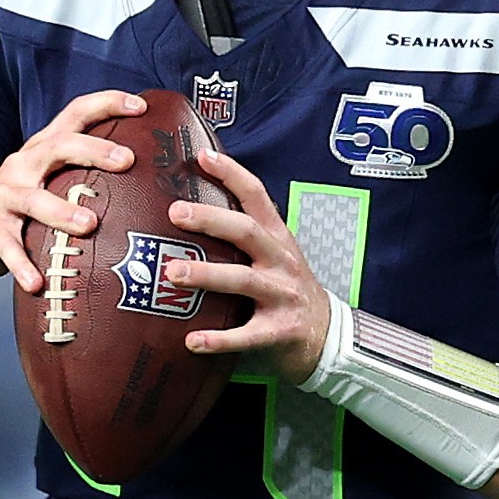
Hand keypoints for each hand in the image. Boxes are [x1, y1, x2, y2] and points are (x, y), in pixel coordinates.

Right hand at [0, 90, 143, 289]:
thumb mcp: (54, 181)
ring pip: (33, 200)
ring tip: (89, 225)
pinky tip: (37, 283)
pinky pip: (8, 248)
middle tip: (127, 160)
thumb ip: (88, 177)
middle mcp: (24, 164)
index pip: (76, 114)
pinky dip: (22, 265)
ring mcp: (4, 195)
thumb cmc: (28, 208)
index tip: (141, 106)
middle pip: (59, 147)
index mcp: (44, 148)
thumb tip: (153, 185)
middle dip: (94, 150)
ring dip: (61, 211)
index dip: (107, 103)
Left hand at [163, 147, 331, 384]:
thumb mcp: (274, 255)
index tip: (201, 156)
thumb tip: (189, 212)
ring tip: (172, 274)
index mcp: (277, 238)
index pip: (256, 196)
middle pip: (247, 232)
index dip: (231, 174)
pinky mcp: (280, 331)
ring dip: (208, 275)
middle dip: (212, 220)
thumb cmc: (286, 291)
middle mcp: (281, 261)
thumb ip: (242, 237)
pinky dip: (219, 339)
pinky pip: (246, 335)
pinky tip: (192, 341)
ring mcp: (282, 296)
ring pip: (244, 280)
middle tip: (176, 213)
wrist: (326, 335)